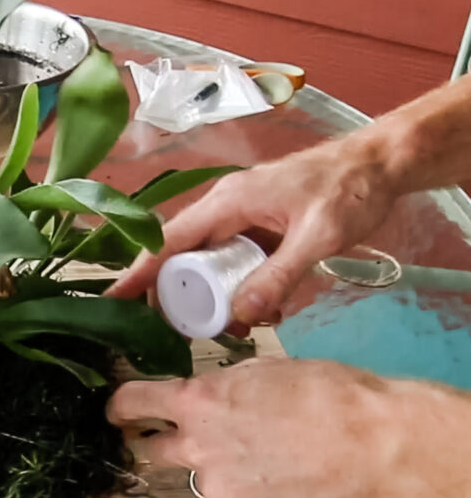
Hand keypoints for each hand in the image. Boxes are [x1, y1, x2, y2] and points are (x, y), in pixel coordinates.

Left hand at [106, 358, 470, 497]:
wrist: (382, 448)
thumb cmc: (333, 396)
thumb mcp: (268, 371)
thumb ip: (226, 387)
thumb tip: (213, 395)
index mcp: (198, 403)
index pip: (131, 404)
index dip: (118, 408)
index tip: (114, 413)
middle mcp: (197, 450)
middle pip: (151, 451)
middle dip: (163, 445)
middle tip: (196, 440)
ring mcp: (220, 492)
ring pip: (203, 481)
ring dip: (221, 471)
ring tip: (271, 462)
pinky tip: (287, 486)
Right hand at [107, 137, 400, 324]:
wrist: (383, 164)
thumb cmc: (351, 190)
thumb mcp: (317, 236)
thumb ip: (279, 276)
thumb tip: (241, 316)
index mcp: (227, 203)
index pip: (168, 241)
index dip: (139, 272)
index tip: (114, 300)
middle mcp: (225, 209)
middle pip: (183, 258)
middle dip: (183, 297)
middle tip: (188, 333)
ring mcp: (241, 218)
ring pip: (209, 265)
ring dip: (217, 298)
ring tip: (236, 329)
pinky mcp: (258, 228)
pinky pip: (235, 263)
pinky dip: (242, 289)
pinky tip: (265, 311)